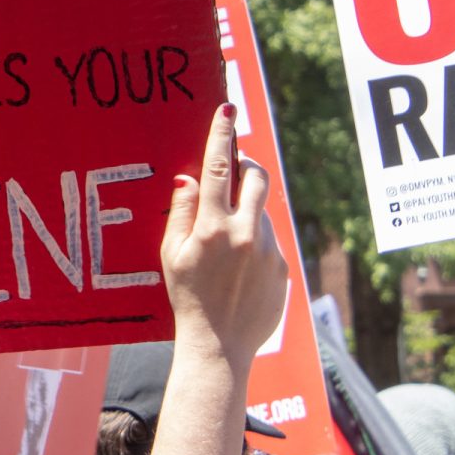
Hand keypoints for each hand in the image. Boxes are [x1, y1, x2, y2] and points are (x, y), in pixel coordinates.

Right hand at [160, 104, 287, 365]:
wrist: (219, 345)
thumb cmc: (187, 299)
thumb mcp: (171, 255)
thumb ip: (181, 212)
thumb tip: (189, 177)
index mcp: (213, 227)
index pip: (219, 167)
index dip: (222, 134)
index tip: (227, 110)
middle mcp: (244, 234)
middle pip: (256, 177)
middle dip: (247, 164)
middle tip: (235, 168)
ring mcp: (267, 250)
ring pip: (262, 211)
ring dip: (248, 210)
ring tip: (227, 240)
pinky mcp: (283, 267)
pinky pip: (269, 240)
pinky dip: (255, 242)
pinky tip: (239, 270)